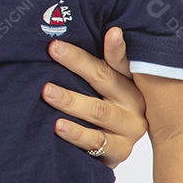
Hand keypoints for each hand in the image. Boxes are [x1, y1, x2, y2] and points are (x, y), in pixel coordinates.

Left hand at [41, 27, 146, 168]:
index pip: (123, 61)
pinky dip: (75, 133)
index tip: (112, 32)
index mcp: (132, 82)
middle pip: (105, 79)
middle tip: (54, 48)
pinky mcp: (119, 150)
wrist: (112, 150)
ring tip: (47, 91)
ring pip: (98, 110)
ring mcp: (129, 128)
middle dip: (77, 63)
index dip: (117, 48)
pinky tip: (57, 125)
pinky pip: (95, 141)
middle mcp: (135, 103)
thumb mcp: (102, 85)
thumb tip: (60, 41)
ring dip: (70, 100)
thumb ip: (93, 66)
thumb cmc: (101, 107)